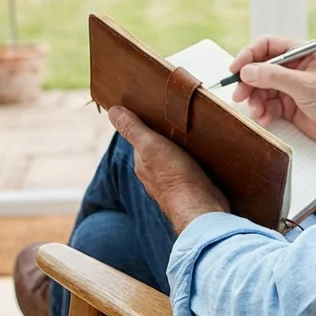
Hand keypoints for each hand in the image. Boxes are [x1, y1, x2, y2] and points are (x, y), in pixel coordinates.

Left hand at [107, 106, 228, 233]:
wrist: (201, 207)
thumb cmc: (174, 176)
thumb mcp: (151, 146)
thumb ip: (133, 129)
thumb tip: (112, 111)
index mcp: (142, 163)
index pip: (140, 138)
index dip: (146, 124)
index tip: (155, 109)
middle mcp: (154, 174)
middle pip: (157, 148)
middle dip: (165, 135)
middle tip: (177, 118)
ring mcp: (173, 181)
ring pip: (173, 158)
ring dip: (180, 146)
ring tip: (192, 132)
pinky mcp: (192, 185)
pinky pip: (190, 167)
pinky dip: (193, 158)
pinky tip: (203, 152)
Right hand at [229, 35, 315, 154]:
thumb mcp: (304, 85)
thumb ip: (274, 77)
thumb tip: (247, 71)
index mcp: (300, 53)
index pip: (267, 46)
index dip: (249, 55)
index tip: (235, 69)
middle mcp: (293, 68)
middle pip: (260, 69)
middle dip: (248, 83)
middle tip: (239, 96)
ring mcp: (290, 88)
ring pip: (261, 90)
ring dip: (255, 101)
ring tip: (256, 113)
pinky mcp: (289, 107)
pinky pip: (267, 106)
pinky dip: (263, 113)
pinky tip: (264, 120)